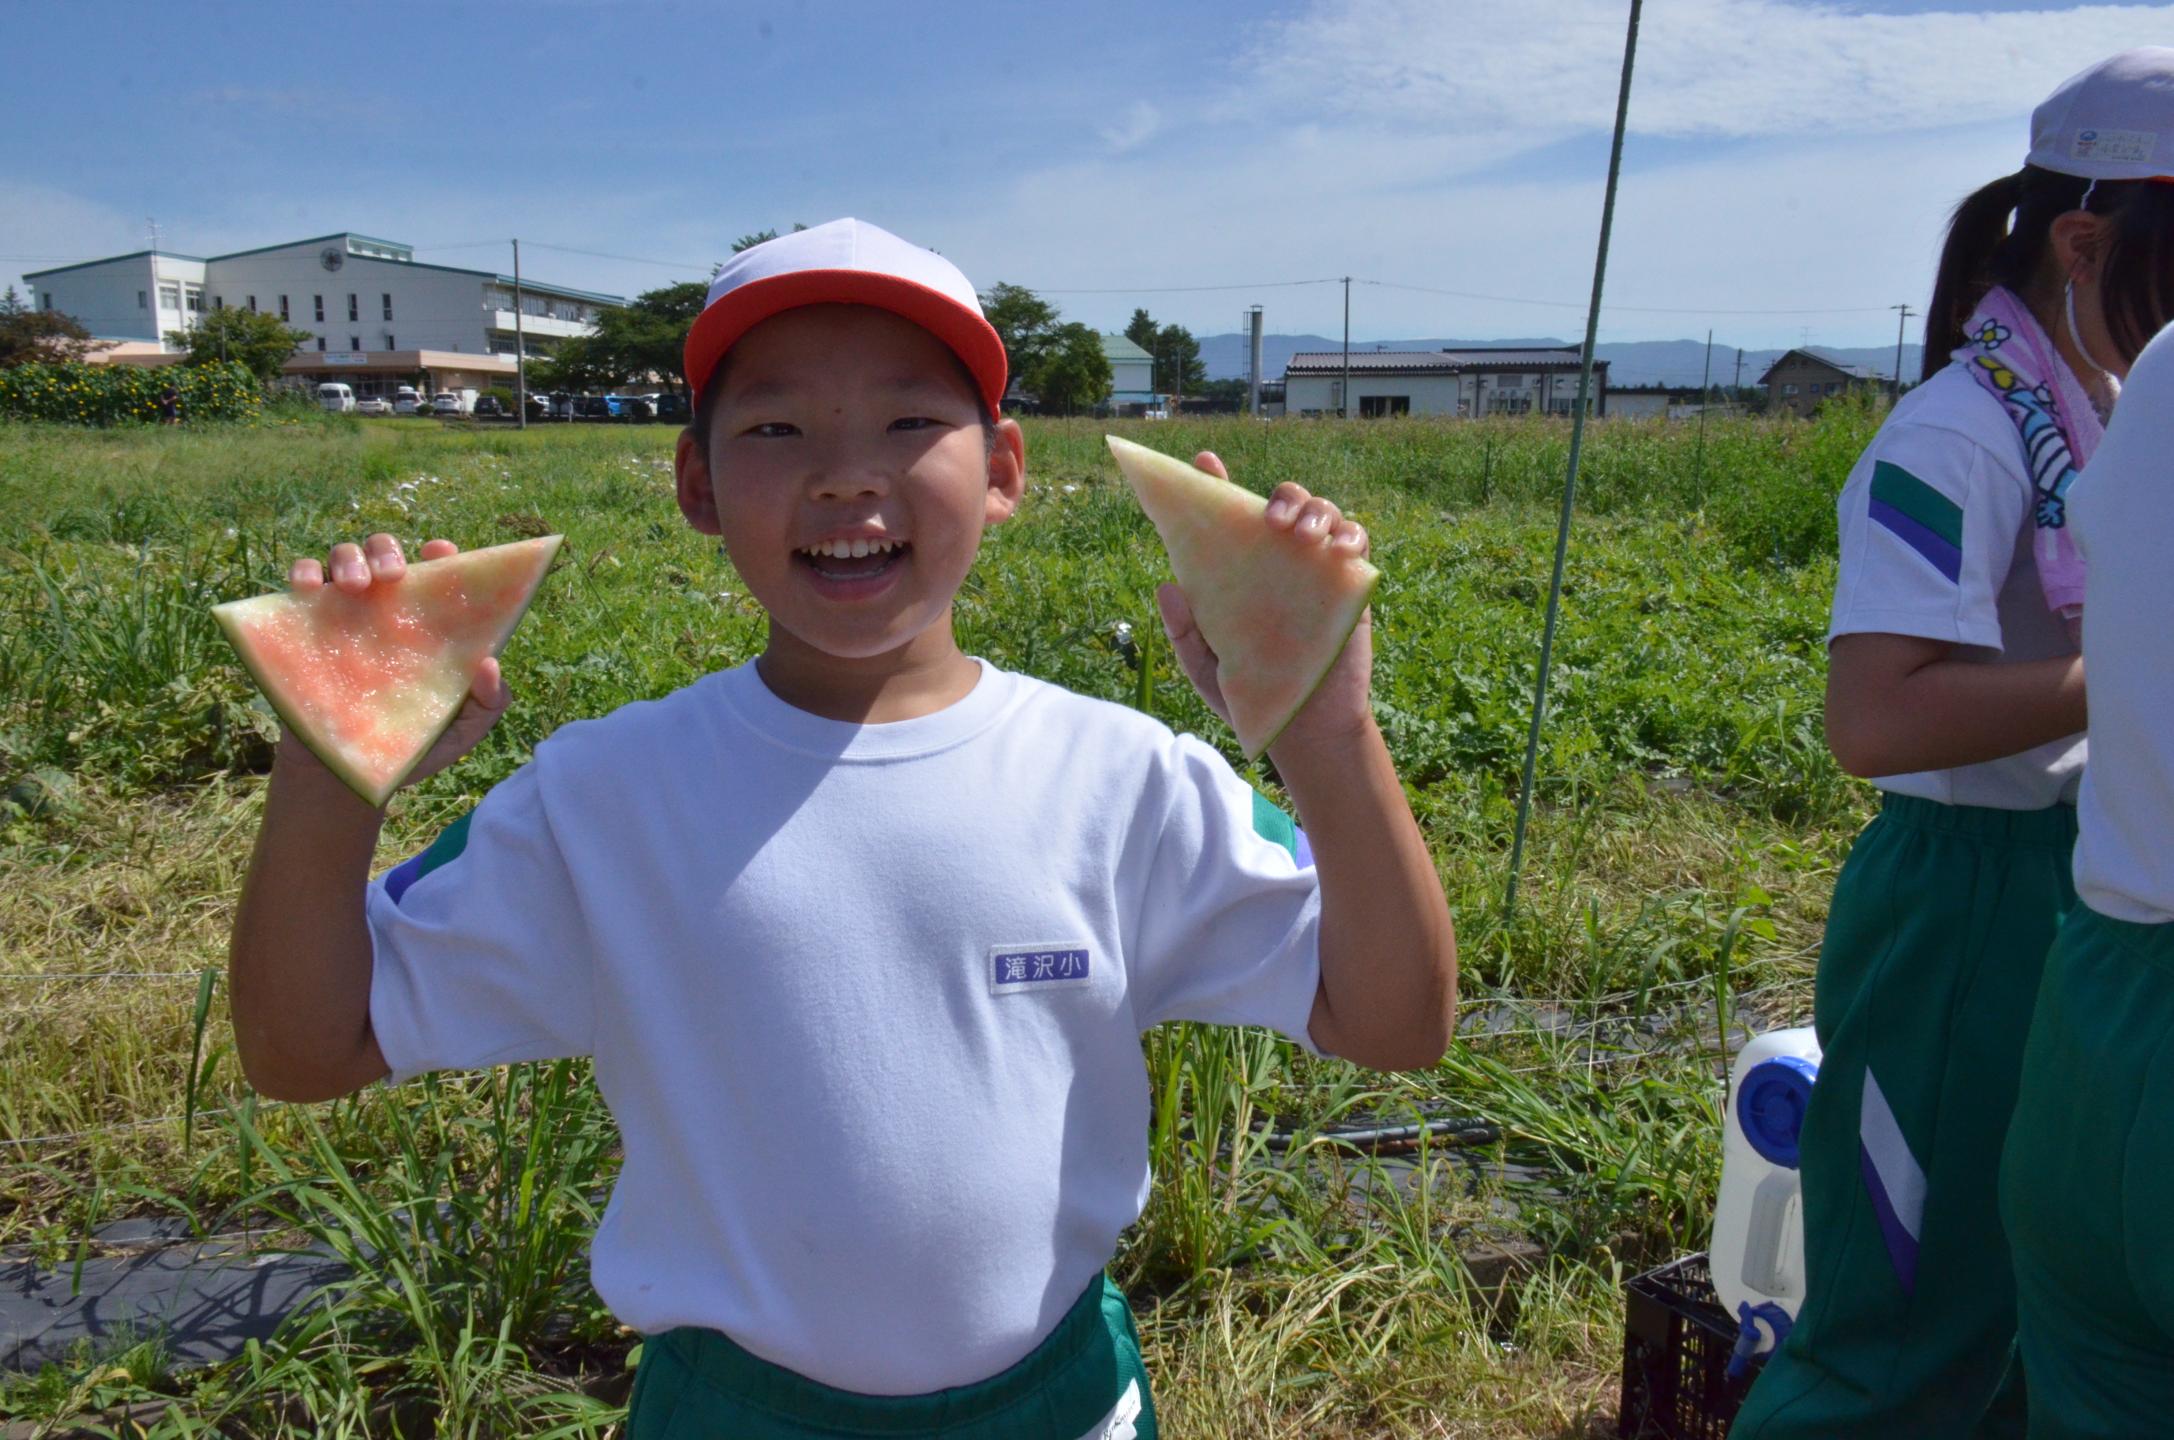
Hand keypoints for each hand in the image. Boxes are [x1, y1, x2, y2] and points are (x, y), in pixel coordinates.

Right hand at [276, 534, 509, 796]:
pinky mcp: (304, 627)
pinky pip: (300, 583)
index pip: (435, 574)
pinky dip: (302, 573)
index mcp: (427, 623)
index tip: (438, 551)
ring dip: (347, 559)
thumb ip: (488, 702)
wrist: (346, 778)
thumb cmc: (413, 747)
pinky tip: (309, 589)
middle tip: (392, 576)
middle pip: (383, 553)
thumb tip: (490, 664)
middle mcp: (386, 610)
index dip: (440, 554)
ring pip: (342, 558)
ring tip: (354, 586)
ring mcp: (343, 614)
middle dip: (386, 551)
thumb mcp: (462, 730)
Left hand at [1153, 453, 1374, 752]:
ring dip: (1316, 510)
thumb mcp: (1206, 666)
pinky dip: (1351, 534)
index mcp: (1241, 571)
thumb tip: (1167, 584)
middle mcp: (1277, 562)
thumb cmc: (1252, 693)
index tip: (1206, 462)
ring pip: (1323, 514)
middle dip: (1282, 497)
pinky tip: (1339, 548)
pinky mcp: (1350, 585)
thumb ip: (1185, 630)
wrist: (1303, 727)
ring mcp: (1315, 569)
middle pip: (1285, 504)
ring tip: (1303, 534)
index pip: (1230, 518)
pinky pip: (1356, 542)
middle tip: (1272, 520)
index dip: (1217, 484)